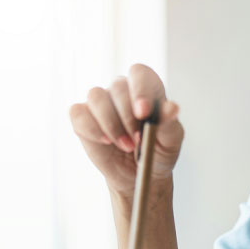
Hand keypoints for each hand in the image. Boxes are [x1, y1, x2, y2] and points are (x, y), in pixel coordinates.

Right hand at [69, 63, 184, 195]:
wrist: (138, 175)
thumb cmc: (157, 152)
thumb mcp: (170, 141)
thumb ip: (169, 123)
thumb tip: (172, 108)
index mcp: (147, 89)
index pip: (139, 73)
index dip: (140, 89)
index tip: (143, 113)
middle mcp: (122, 90)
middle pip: (118, 86)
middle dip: (128, 117)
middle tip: (139, 140)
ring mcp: (101, 102)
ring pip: (96, 96)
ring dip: (111, 125)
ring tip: (127, 146)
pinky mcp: (82, 117)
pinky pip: (78, 112)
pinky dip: (91, 129)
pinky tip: (106, 142)